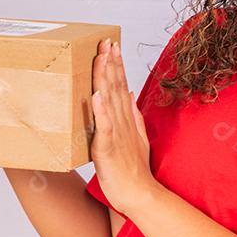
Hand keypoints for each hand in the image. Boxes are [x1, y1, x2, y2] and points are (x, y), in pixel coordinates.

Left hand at [91, 37, 160, 216]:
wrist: (139, 195)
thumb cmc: (133, 170)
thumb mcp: (136, 138)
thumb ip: (132, 115)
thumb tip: (128, 92)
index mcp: (126, 119)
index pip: (121, 86)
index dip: (116, 64)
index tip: (112, 45)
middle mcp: (122, 121)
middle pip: (115, 87)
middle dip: (110, 62)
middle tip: (106, 41)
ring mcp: (116, 133)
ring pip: (110, 100)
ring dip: (106, 77)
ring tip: (102, 57)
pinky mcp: (109, 147)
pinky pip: (105, 126)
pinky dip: (101, 109)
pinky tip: (97, 94)